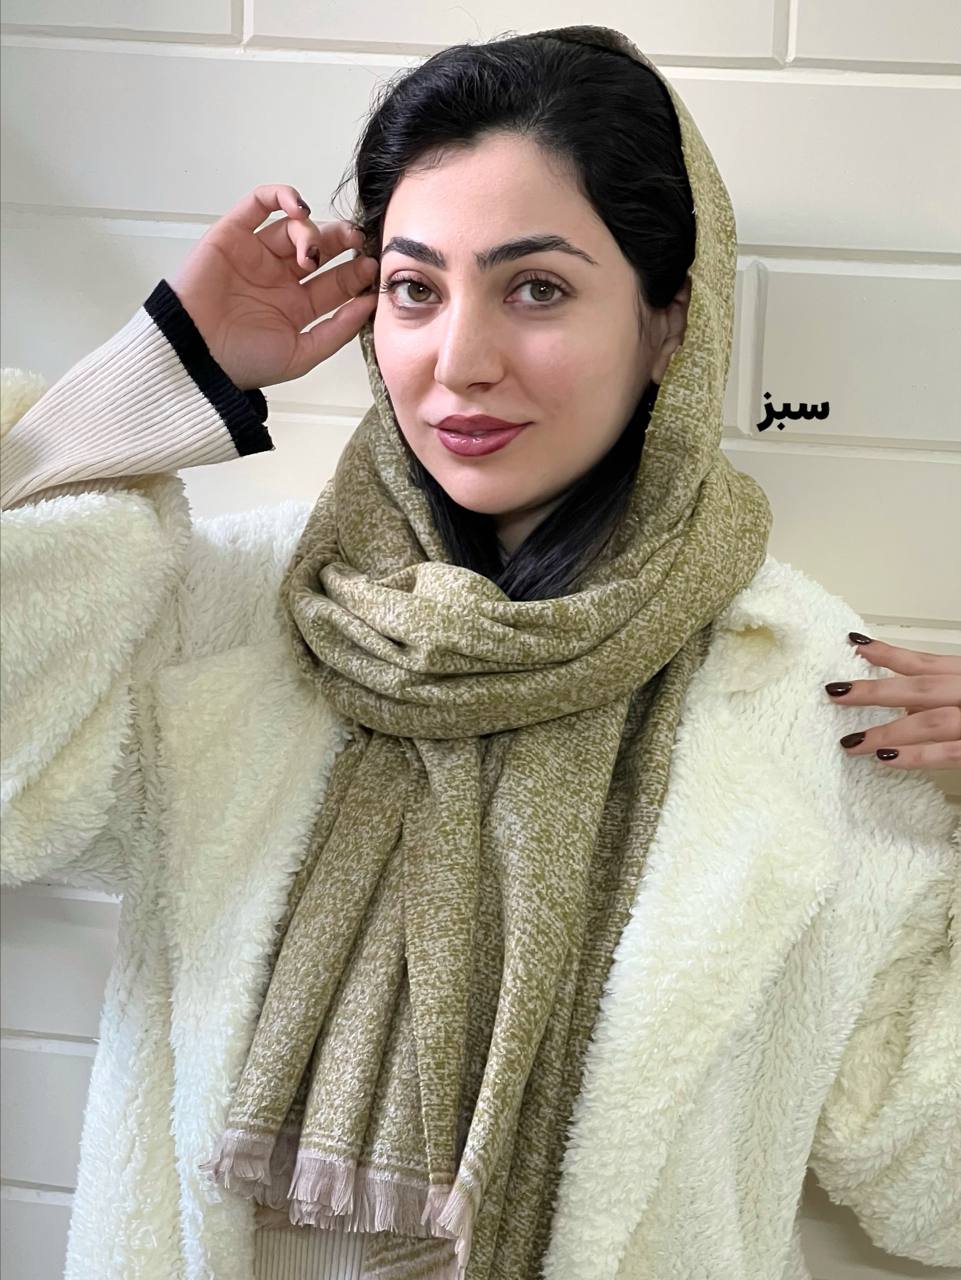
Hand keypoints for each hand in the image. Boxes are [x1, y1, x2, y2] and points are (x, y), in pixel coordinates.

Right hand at [169, 184, 378, 390]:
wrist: (196, 354)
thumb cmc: (243, 362)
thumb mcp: (301, 356)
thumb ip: (337, 331)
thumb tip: (368, 304)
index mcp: (297, 307)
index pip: (335, 282)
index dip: (356, 273)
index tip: (372, 270)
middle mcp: (279, 278)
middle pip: (320, 249)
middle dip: (341, 242)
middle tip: (356, 242)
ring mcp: (257, 255)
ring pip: (294, 227)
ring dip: (313, 231)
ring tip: (313, 251)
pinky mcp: (232, 235)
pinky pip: (258, 205)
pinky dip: (280, 197)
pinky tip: (298, 208)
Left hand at [826, 633, 960, 770]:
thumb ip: (939, 699)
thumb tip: (906, 706)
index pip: (924, 662)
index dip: (889, 654)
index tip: (856, 645)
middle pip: (919, 688)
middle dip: (874, 691)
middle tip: (835, 692)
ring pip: (929, 722)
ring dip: (886, 731)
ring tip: (851, 742)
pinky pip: (947, 753)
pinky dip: (916, 755)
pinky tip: (885, 758)